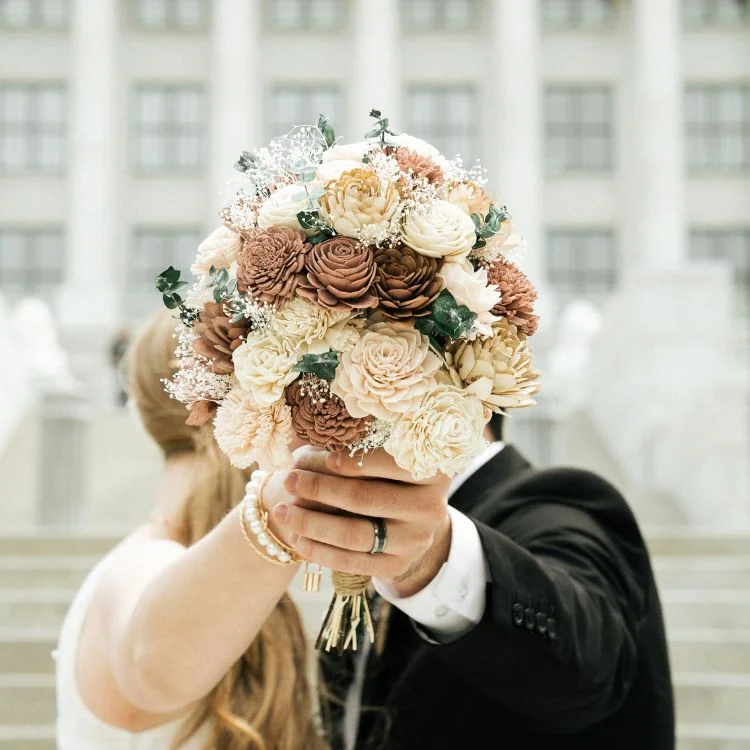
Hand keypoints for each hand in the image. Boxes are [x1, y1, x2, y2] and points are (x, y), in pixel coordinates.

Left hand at [272, 447, 452, 596]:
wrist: (414, 517)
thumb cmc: (390, 473)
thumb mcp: (386, 452)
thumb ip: (356, 446)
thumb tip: (304, 448)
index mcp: (431, 471)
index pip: (391, 464)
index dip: (355, 461)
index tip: (324, 458)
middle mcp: (430, 508)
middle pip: (365, 499)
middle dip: (320, 489)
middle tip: (289, 479)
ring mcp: (415, 541)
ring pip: (355, 534)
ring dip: (312, 524)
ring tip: (284, 511)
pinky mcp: (397, 566)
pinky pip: (352, 562)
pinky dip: (319, 551)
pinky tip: (296, 538)